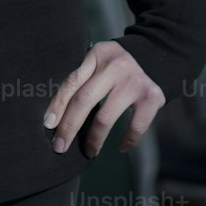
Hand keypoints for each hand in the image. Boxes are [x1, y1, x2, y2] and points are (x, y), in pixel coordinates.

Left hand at [42, 40, 164, 156]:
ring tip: (89, 151)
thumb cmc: (117, 66)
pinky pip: (135, 126)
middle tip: (59, 147)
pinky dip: (126, 140)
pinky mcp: (152, 96)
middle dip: (69, 127)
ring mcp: (133, 81)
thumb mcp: (99, 60)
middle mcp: (114, 66)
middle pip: (84, 100)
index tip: (48, 124)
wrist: (157, 55)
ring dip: (94, 139)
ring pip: (105, 117)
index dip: (58, 105)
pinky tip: (120, 146)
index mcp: (96, 55)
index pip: (72, 82)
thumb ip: (83, 76)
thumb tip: (56, 113)